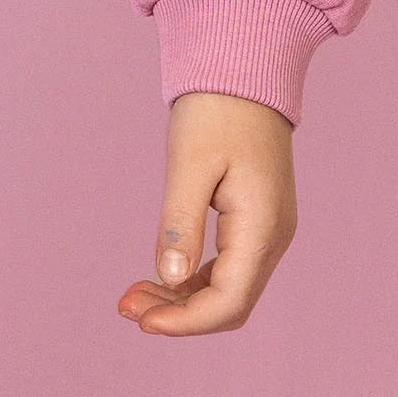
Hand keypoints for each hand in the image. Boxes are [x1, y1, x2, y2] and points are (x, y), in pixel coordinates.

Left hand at [118, 91, 297, 336]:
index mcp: (262, 226)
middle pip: (230, 304)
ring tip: (133, 295)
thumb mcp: (189, 164)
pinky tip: (159, 277)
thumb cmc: (216, 110)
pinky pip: (228, 270)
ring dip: (182, 302)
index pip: (229, 301)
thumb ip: (180, 221)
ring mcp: (268, 233)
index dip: (184, 322)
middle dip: (179, 316)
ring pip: (229, 292)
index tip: (138, 319)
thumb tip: (170, 277)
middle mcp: (273, 237)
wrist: (244, 74)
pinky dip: (193, 281)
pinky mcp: (255, 225)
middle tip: (124, 305)